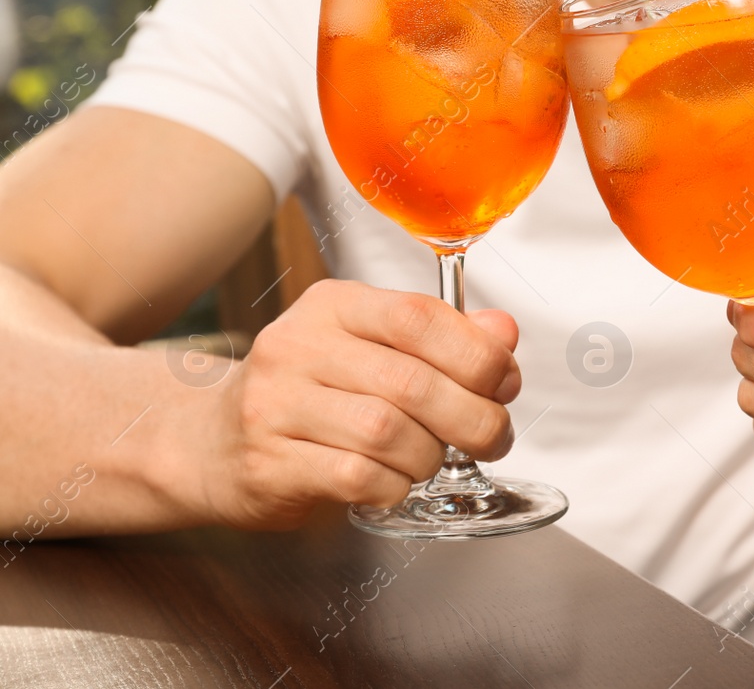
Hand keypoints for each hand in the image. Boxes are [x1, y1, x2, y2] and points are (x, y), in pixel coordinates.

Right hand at [193, 279, 519, 529]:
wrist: (210, 442)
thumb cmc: (310, 393)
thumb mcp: (372, 347)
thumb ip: (443, 337)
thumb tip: (504, 333)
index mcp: (333, 306)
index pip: (419, 316)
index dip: (478, 354)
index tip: (504, 382)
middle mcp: (298, 346)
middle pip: (412, 383)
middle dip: (473, 417)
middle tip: (492, 436)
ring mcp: (275, 405)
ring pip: (388, 433)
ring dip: (431, 455)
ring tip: (432, 459)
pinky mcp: (268, 463)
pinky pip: (358, 477)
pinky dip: (394, 486)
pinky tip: (392, 482)